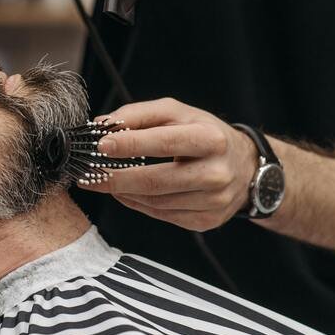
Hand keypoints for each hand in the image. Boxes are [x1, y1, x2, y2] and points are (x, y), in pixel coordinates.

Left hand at [80, 98, 259, 231]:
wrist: (246, 167)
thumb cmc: (205, 134)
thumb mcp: (179, 113)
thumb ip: (139, 114)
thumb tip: (103, 125)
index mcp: (211, 139)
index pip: (164, 142)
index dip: (130, 144)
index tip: (100, 145)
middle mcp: (216, 172)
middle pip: (155, 181)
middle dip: (115, 178)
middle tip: (88, 173)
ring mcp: (213, 201)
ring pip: (154, 201)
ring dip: (122, 192)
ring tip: (102, 180)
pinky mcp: (206, 221)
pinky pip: (161, 215)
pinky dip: (137, 204)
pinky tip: (125, 192)